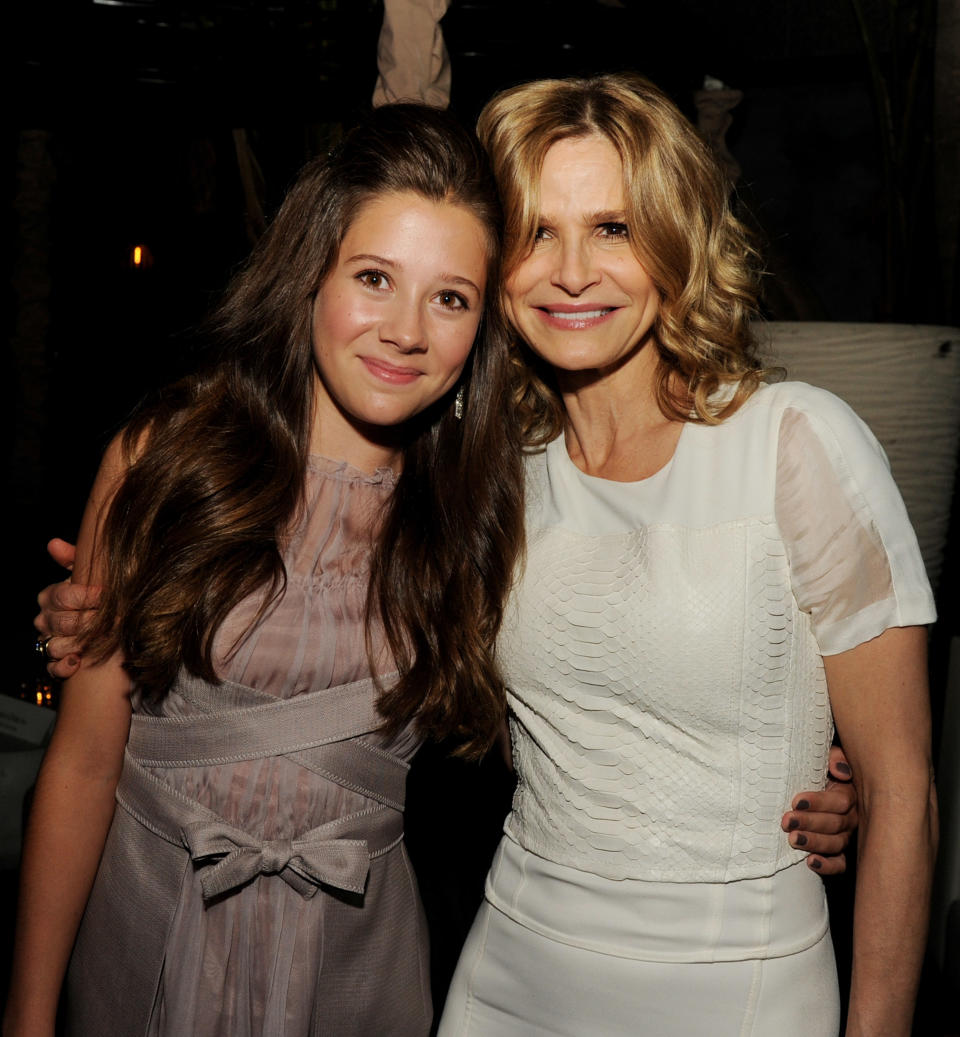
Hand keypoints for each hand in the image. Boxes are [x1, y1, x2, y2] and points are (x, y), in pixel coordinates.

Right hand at [33, 539, 98, 679]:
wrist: (106, 623)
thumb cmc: (96, 596)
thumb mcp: (89, 574)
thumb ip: (75, 559)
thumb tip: (54, 543)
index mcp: (50, 597)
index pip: (62, 596)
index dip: (86, 597)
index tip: (106, 596)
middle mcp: (45, 620)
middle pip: (62, 622)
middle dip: (91, 621)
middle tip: (114, 619)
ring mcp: (48, 641)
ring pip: (56, 645)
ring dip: (83, 643)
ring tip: (104, 639)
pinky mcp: (55, 662)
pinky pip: (53, 668)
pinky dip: (64, 666)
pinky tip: (78, 661)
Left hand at [780, 745, 857, 875]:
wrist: (809, 785)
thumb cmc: (816, 770)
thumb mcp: (824, 757)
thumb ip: (834, 757)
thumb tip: (840, 770)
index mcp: (849, 793)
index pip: (841, 801)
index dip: (819, 802)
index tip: (796, 801)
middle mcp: (851, 817)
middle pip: (836, 824)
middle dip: (810, 823)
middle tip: (787, 821)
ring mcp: (846, 836)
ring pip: (836, 844)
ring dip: (814, 843)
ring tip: (793, 840)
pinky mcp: (838, 853)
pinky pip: (839, 864)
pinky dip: (827, 866)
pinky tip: (810, 862)